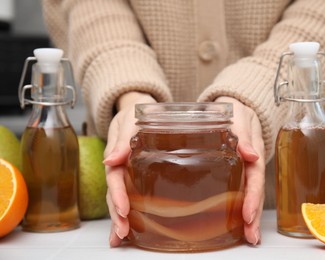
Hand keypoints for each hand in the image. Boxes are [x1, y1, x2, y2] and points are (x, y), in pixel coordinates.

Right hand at [103, 91, 155, 246]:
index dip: (118, 194)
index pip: (114, 177)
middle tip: (122, 232)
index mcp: (115, 154)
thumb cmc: (134, 113)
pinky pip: (128, 195)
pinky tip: (129, 231)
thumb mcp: (129, 118)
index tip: (123, 209)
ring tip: (121, 238)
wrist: (138, 110)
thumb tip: (110, 160)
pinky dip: (126, 214)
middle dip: (116, 214)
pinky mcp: (133, 176)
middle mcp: (118, 167)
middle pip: (114, 193)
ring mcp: (125, 173)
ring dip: (118, 218)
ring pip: (119, 198)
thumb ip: (122, 137)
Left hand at [215, 96, 264, 244]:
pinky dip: (243, 205)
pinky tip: (240, 221)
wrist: (235, 104)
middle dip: (253, 215)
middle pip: (255, 190)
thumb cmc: (235, 108)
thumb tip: (251, 154)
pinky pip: (242, 187)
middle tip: (251, 236)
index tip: (248, 215)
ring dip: (250, 216)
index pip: (255, 176)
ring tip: (249, 237)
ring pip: (250, 192)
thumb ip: (242, 132)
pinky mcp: (238, 167)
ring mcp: (246, 165)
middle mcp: (252, 161)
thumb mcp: (238, 113)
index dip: (253, 196)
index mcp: (254, 149)